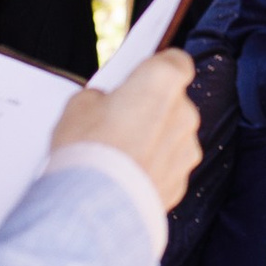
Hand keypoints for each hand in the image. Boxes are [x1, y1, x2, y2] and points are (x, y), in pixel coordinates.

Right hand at [57, 50, 197, 210]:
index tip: (141, 75)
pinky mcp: (182, 180)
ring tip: (120, 154)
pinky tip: (126, 176)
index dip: (158, 67)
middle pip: (172, 102)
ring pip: (172, 136)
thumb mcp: (79, 105)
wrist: (95, 204)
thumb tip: (105, 104)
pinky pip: (168, 166)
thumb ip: (102, 96)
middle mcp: (184, 112)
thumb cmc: (88, 150)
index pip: (176, 61)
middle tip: (118, 121)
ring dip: (154, 140)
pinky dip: (153, 169)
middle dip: (150, 109)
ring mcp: (187, 149)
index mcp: (162, 81)